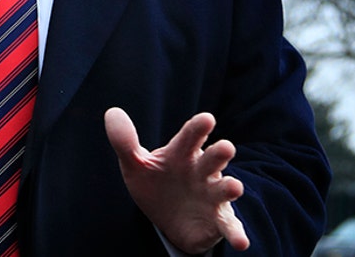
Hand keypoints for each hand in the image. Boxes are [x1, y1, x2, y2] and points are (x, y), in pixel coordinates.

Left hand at [104, 107, 248, 253]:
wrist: (167, 218)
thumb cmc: (156, 182)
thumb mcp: (136, 164)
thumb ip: (124, 142)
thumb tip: (112, 112)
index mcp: (182, 154)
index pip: (190, 137)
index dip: (198, 128)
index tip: (206, 118)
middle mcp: (202, 171)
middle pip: (212, 159)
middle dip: (219, 153)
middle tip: (225, 147)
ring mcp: (213, 195)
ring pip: (224, 189)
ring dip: (230, 187)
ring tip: (234, 187)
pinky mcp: (218, 220)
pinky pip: (229, 226)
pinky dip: (236, 233)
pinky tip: (241, 242)